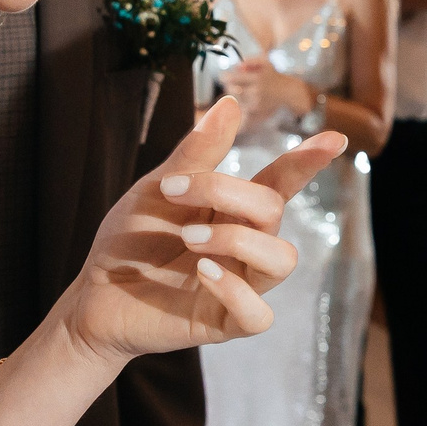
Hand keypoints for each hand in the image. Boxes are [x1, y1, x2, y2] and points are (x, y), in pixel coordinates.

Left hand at [52, 99, 345, 371]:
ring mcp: (240, 285)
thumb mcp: (158, 189)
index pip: (281, 182)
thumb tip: (230, 103)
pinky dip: (235, 290)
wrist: (93, 293)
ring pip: (281, 260)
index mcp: (234, 210)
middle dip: (228, 193)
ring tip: (189, 239)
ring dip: (236, 240)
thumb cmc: (130, 240)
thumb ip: (197, 154)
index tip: (333, 139)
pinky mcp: (225, 322)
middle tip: (174, 195)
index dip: (307, 162)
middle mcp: (246, 246)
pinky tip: (203, 272)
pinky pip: (259, 315)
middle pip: (274, 211)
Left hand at [218, 58, 309, 129]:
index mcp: (257, 78)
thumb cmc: (273, 75)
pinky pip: (240, 106)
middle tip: (229, 83)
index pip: (235, 78)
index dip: (225, 77)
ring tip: (236, 89)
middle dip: (228, 85)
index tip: (222, 76)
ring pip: (234, 99)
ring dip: (232, 94)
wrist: (286, 91)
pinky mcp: (255, 110)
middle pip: (232, 90)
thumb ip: (250, 61)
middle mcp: (256, 91)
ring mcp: (255, 102)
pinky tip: (239, 98)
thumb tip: (237, 66)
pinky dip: (237, 102)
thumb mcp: (265, 62)